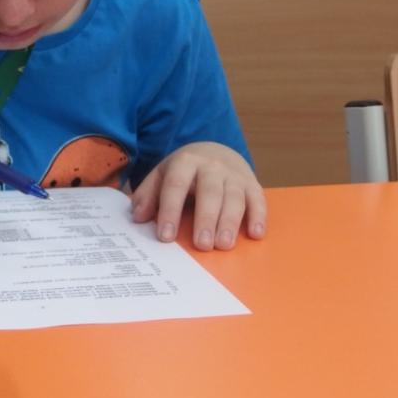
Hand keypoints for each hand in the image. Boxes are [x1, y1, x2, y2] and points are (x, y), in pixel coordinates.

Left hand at [130, 141, 265, 250]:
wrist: (216, 152)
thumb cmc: (185, 172)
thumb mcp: (162, 175)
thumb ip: (148, 195)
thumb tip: (138, 217)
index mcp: (185, 162)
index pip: (175, 186)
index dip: (170, 211)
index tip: (166, 237)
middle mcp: (212, 166)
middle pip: (210, 192)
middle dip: (206, 219)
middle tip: (202, 245)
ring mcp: (235, 174)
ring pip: (235, 197)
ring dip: (230, 222)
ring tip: (224, 245)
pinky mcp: (252, 183)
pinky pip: (258, 199)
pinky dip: (258, 217)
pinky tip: (255, 234)